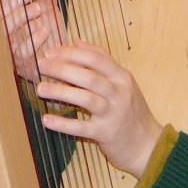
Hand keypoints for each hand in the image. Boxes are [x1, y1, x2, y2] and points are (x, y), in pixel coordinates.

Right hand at [0, 0, 66, 82]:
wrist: (57, 64)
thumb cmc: (49, 34)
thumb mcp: (50, 9)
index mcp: (7, 10)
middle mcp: (2, 26)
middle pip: (2, 6)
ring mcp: (9, 45)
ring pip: (6, 28)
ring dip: (22, 15)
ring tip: (40, 8)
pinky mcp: (19, 62)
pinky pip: (21, 51)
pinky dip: (32, 40)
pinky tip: (45, 30)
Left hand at [34, 43, 163, 176]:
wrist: (148, 145)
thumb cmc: (130, 110)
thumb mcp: (123, 82)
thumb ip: (102, 60)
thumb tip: (78, 41)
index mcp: (122, 77)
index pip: (96, 58)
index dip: (71, 53)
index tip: (50, 51)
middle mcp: (119, 93)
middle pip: (89, 76)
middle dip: (62, 69)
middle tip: (40, 65)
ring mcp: (114, 114)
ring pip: (85, 98)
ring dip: (61, 92)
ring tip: (40, 88)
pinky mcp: (106, 134)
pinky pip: (82, 127)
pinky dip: (63, 123)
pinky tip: (46, 119)